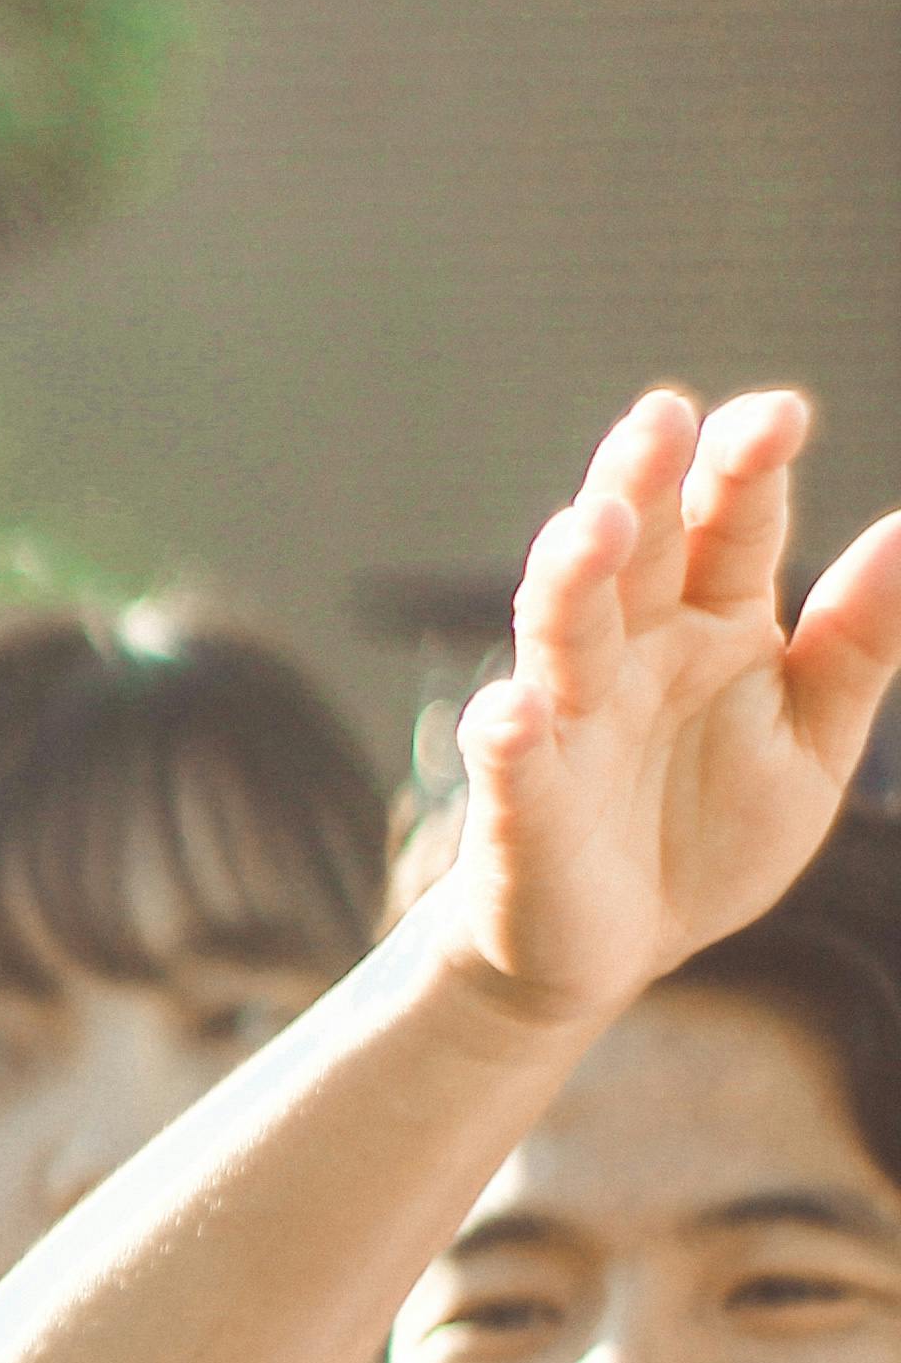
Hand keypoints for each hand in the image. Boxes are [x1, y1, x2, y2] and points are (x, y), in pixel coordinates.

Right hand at [441, 389, 900, 1030]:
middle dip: (640, 482)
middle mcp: (632, 652)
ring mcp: (568, 720)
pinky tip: (514, 712)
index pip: (728, 526)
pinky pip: (510, 761)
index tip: (778, 416)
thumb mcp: (815, 742)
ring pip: (562, 633)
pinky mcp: (523, 802)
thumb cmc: (709, 833)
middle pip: (633, 551)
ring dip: (570, 580)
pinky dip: (505, 736)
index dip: (744, 469)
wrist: (619, 947)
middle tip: (660, 417)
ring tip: (595, 529)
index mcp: (713, 624)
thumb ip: (857, 642)